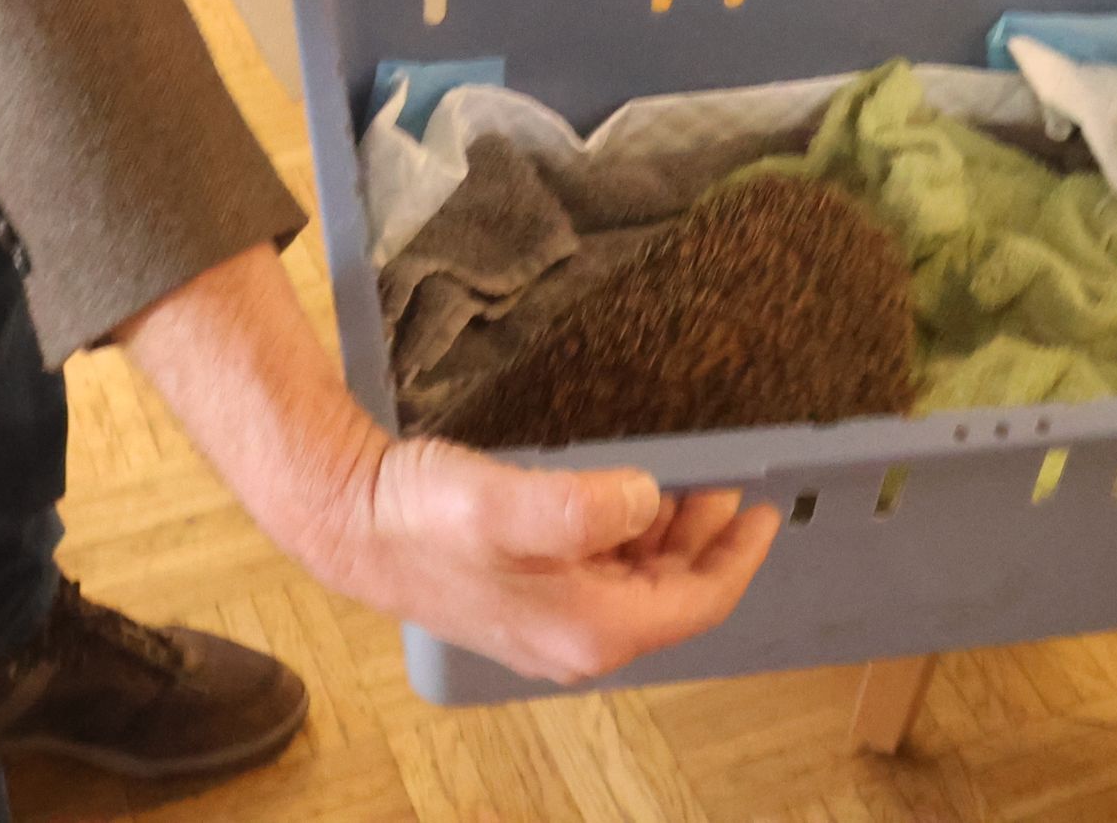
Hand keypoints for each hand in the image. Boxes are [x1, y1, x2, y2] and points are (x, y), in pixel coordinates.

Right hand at [124, 245, 774, 683]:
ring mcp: (553, 620)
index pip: (696, 602)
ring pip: (641, 581)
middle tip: (726, 478)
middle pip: (673, 593)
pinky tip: (626, 495)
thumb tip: (645, 498)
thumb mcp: (506, 503)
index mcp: (589, 628)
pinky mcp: (531, 596)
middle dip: (707, 538)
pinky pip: (605, 572)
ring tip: (684, 478)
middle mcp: (578, 637)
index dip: (738, 556)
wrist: (353, 520)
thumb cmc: (424, 515)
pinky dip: (630, 535)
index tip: (764, 507)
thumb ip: (582, 508)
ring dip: (669, 534)